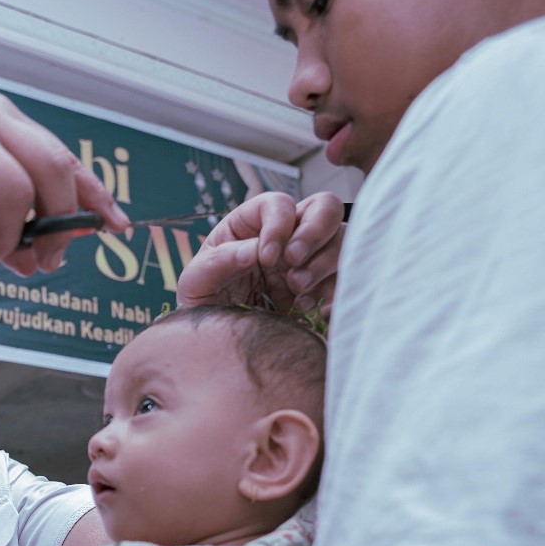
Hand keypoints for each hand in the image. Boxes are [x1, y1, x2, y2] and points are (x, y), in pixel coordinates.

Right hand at [0, 91, 129, 276]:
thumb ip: (6, 221)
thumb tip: (41, 261)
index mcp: (3, 121)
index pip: (63, 158)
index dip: (94, 195)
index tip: (117, 226)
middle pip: (50, 172)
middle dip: (53, 227)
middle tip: (37, 262)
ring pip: (13, 196)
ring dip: (3, 244)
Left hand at [175, 191, 344, 316]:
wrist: (219, 341)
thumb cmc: (204, 302)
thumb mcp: (196, 282)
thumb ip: (218, 262)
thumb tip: (253, 250)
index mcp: (253, 223)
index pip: (279, 204)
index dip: (279, 225)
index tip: (266, 258)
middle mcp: (288, 234)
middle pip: (326, 208)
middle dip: (315, 234)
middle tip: (293, 267)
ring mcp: (311, 258)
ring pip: (343, 241)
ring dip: (325, 266)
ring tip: (298, 295)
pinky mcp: (324, 287)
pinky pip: (348, 278)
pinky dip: (335, 293)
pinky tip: (310, 310)